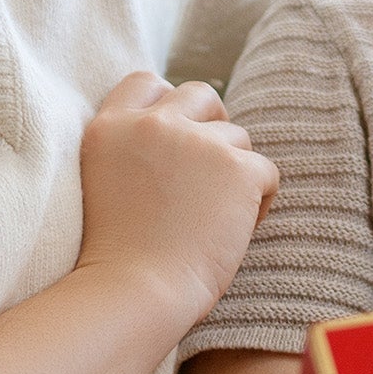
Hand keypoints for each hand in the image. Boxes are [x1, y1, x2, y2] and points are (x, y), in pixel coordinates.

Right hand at [77, 71, 279, 327]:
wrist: (134, 291)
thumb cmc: (119, 259)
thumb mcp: (107, 184)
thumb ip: (136, 151)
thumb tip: (190, 133)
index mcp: (109, 128)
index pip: (145, 82)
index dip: (168, 103)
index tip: (178, 134)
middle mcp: (152, 124)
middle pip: (201, 94)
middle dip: (214, 123)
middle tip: (214, 169)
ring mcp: (196, 141)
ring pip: (237, 138)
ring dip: (235, 172)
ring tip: (215, 220)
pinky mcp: (237, 166)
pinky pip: (265, 173)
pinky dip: (258, 202)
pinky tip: (234, 231)